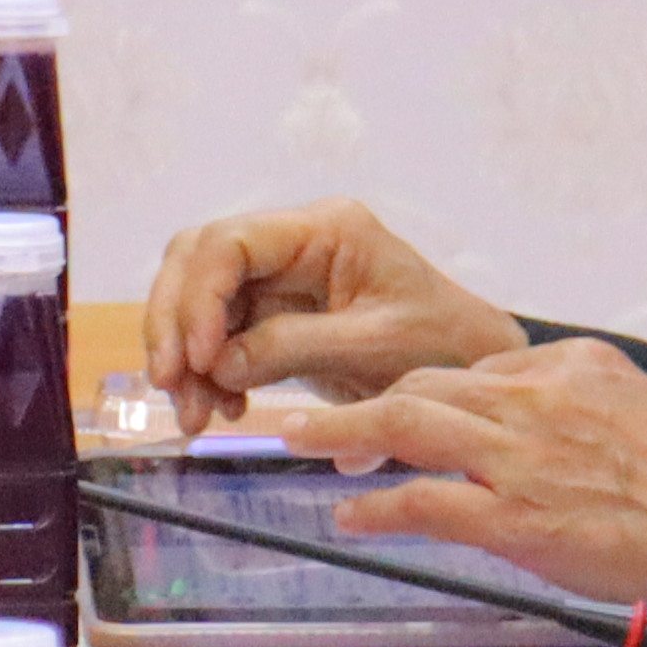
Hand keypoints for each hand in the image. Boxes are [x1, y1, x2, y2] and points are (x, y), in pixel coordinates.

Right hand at [135, 201, 518, 429]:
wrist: (477, 369)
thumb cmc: (446, 344)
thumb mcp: (375, 348)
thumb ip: (293, 347)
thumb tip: (216, 364)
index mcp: (326, 230)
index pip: (230, 243)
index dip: (198, 297)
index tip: (195, 357)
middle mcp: (294, 244)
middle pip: (198, 264)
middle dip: (174, 325)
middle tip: (169, 386)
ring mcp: (281, 279)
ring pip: (199, 303)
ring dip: (185, 360)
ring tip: (195, 415)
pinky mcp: (276, 317)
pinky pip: (219, 338)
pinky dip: (208, 376)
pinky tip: (222, 409)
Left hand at [270, 340, 646, 609]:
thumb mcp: (636, 404)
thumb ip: (572, 400)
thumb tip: (519, 413)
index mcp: (571, 364)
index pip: (476, 364)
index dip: (427, 388)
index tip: (396, 406)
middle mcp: (538, 398)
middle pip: (424, 382)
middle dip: (363, 398)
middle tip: (314, 417)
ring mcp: (522, 457)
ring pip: (405, 423)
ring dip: (339, 431)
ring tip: (294, 439)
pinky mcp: (516, 517)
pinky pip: (422, 503)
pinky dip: (376, 508)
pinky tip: (349, 514)